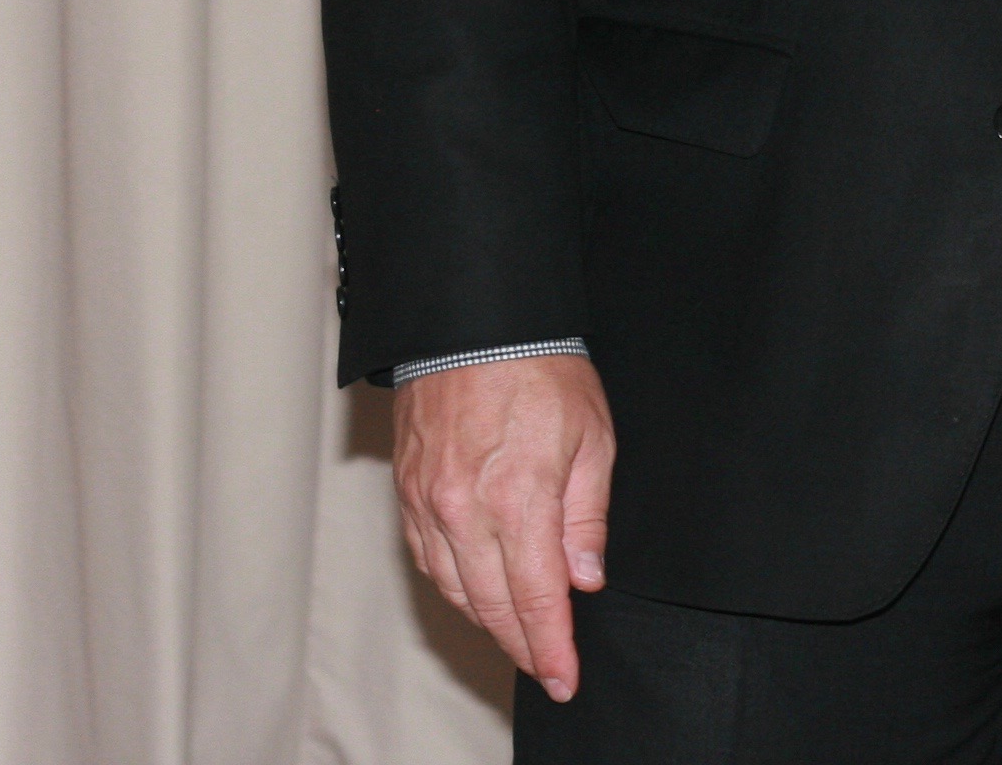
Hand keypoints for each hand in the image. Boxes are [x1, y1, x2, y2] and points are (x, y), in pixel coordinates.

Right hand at [391, 353, 615, 700]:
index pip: (534, 598)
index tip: (563, 678)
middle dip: (522, 644)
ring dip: (488, 619)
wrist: (474, 323)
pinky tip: (475, 592)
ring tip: (518, 636)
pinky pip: (428, 559)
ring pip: (455, 589)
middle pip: (492, 604)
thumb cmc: (542, 369)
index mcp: (518, 499)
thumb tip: (583, 577)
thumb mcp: (593, 436)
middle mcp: (464, 511)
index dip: (550, 646)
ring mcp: (429, 504)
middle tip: (545, 667)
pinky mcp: (408, 493)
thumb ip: (587, 514)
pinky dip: (454, 585)